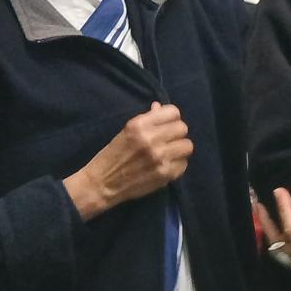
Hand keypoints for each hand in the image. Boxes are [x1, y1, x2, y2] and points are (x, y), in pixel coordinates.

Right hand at [66, 103, 191, 219]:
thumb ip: (146, 119)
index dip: (172, 118)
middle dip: (176, 133)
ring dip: (180, 149)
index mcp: (138, 125)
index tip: (167, 125)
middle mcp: (150, 139)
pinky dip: (177, 164)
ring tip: (170, 153)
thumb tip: (159, 107)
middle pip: (182, 128)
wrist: (102, 184)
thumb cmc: (113, 155)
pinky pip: (184, 163)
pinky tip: (166, 165)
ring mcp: (159, 157)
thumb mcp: (126, 132)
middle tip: (168, 140)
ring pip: (187, 146)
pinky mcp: (165, 174)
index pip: (173, 112)